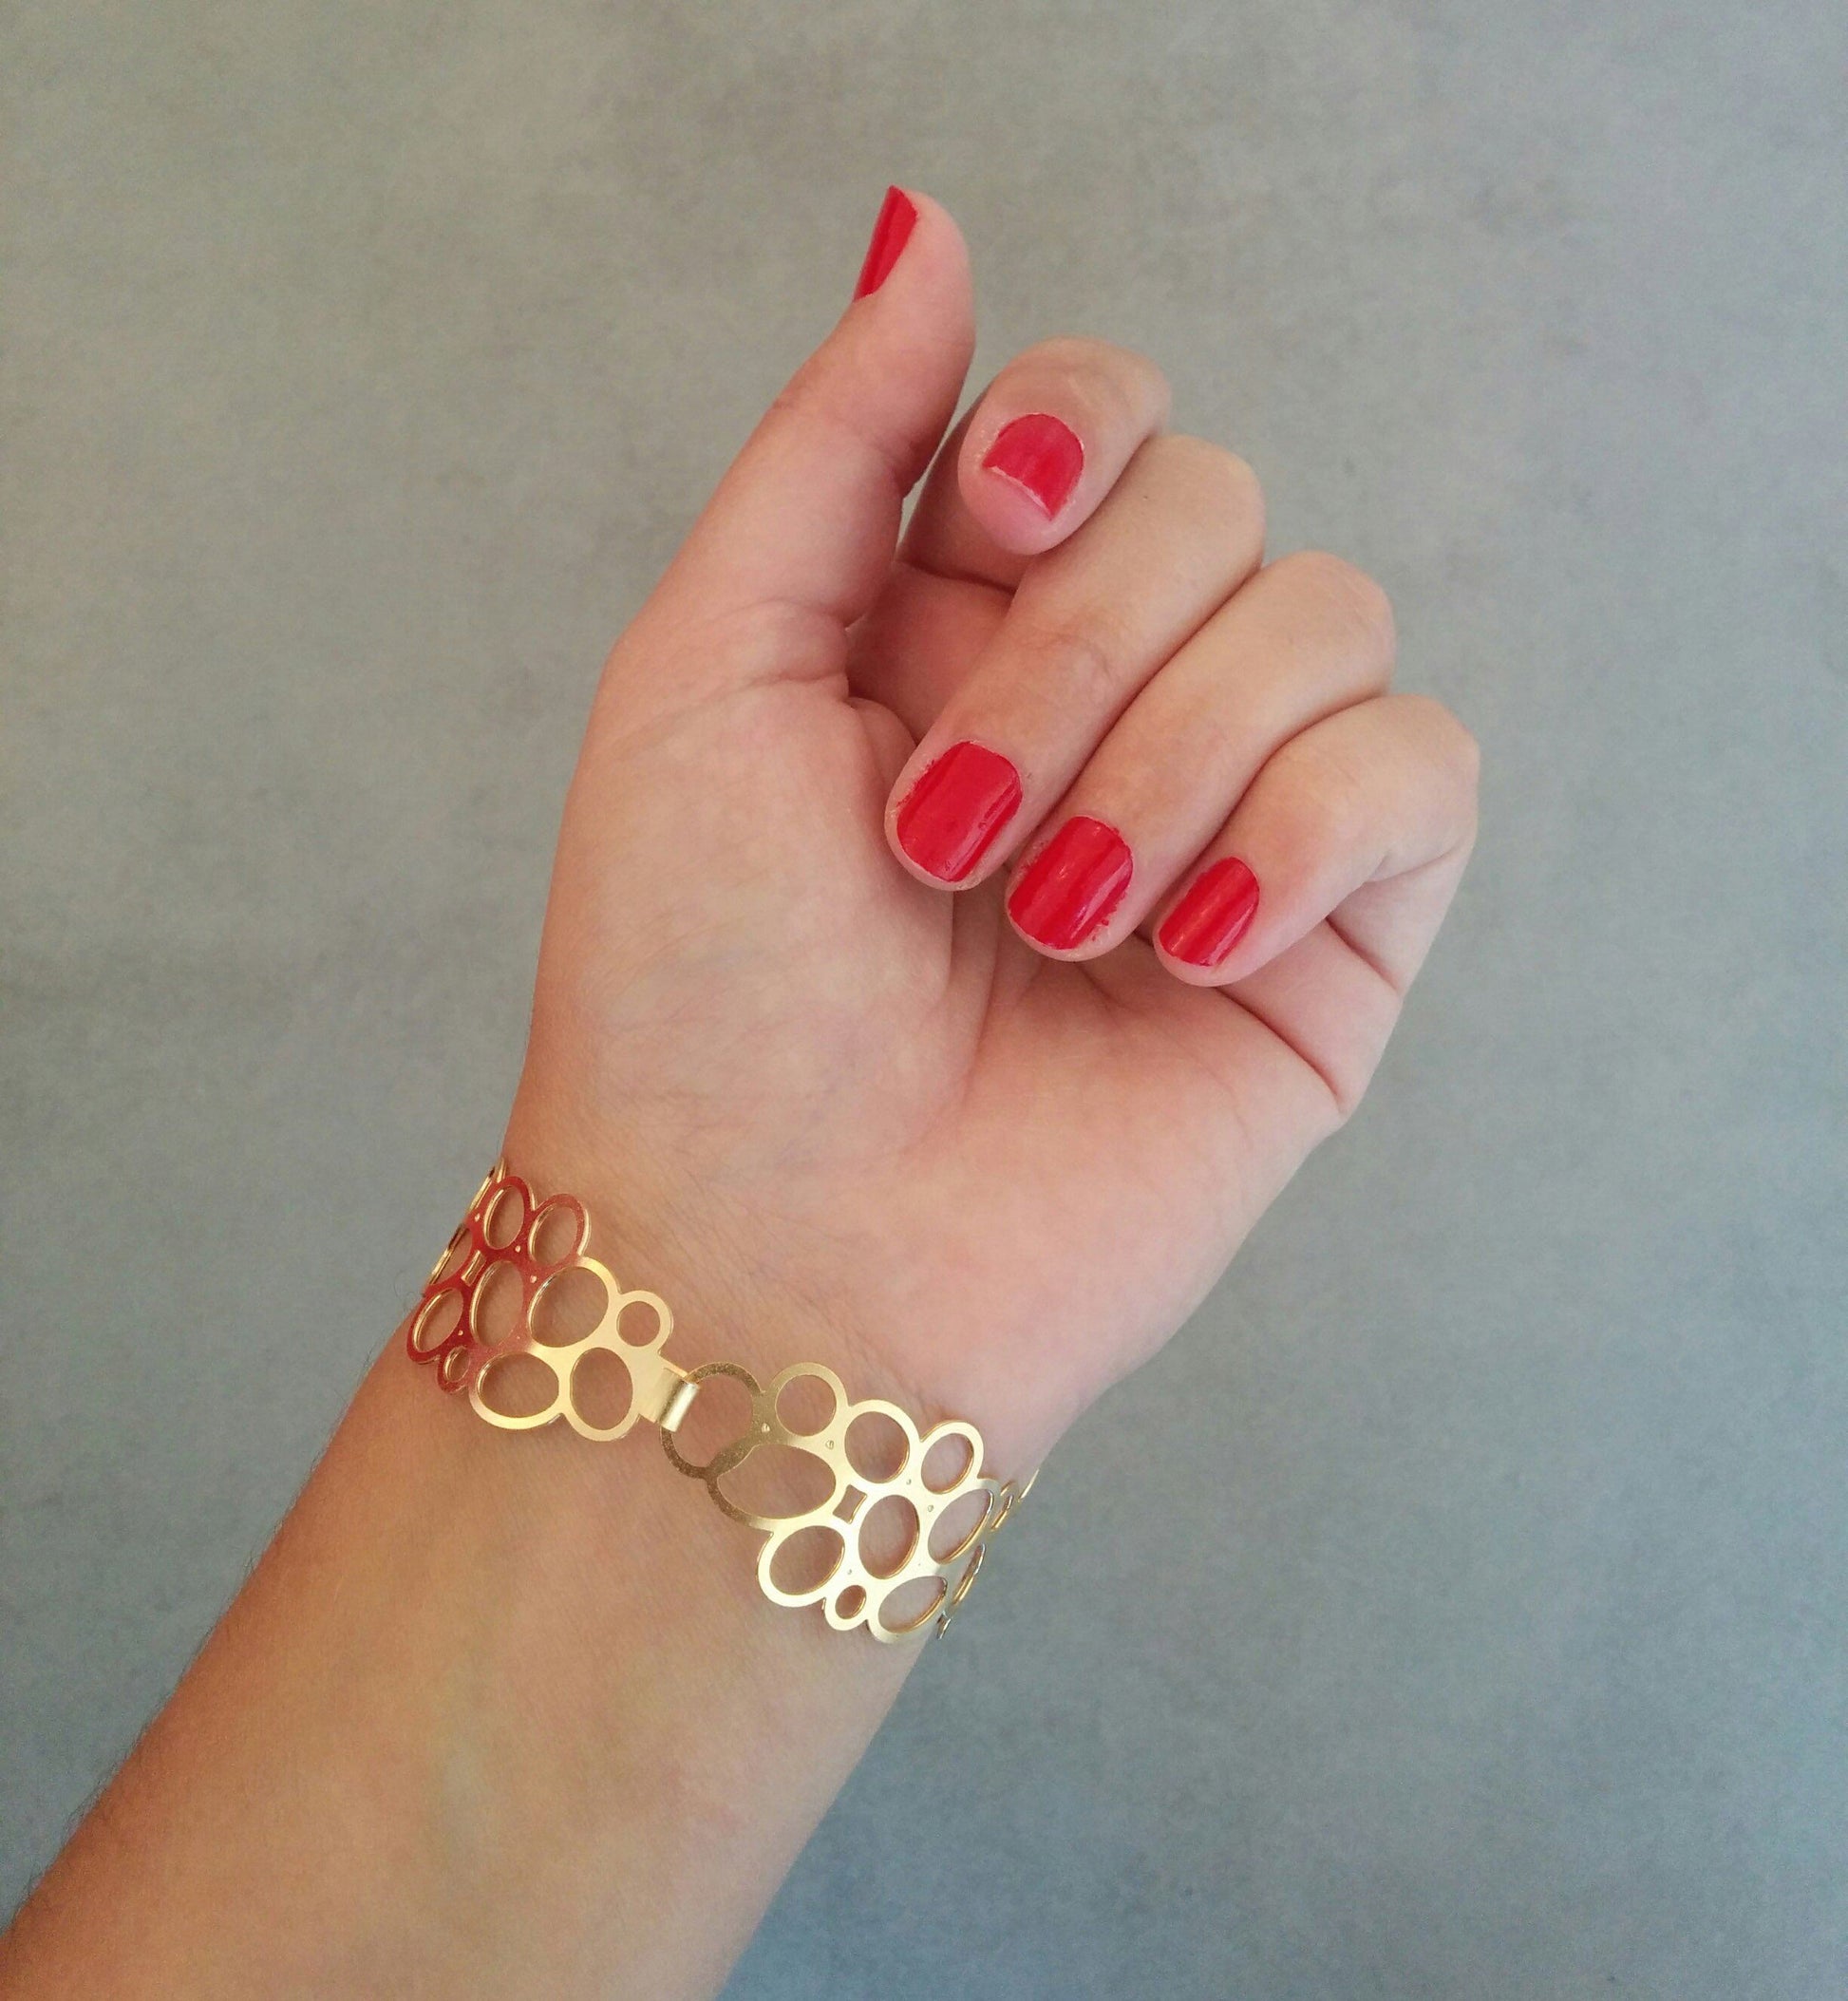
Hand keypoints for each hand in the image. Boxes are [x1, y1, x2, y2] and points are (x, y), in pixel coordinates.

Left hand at [505, 190, 1476, 1476]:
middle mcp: (1104, 703)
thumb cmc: (698, 988)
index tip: (983, 526)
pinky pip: (1419, 776)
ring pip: (1327, 619)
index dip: (1071, 430)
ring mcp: (1225, 821)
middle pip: (1216, 502)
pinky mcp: (1328, 945)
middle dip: (1082, 655)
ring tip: (1047, 919)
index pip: (1101, 411)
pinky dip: (1308, 832)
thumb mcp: (710, 670)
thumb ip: (834, 444)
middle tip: (945, 836)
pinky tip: (1185, 948)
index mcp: (957, 624)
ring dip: (1172, 757)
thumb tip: (930, 223)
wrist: (773, 1260)